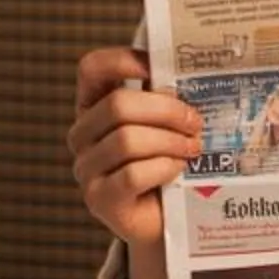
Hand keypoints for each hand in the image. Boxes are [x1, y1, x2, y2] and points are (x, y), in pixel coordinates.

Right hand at [68, 46, 198, 247]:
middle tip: (196, 121)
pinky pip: (133, 174)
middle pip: (117, 105)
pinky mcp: (100, 199)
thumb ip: (166, 98)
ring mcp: (87, 168)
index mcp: (94, 105)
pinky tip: (177, 169)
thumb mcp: (163, 125)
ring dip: (170, 142)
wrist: (162, 217)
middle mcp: (83, 134)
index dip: (122, 61)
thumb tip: (192, 72)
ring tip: (194, 147)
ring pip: (127, 140)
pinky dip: (163, 168)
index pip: (93, 68)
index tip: (156, 68)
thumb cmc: (165, 161)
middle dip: (165, 110)